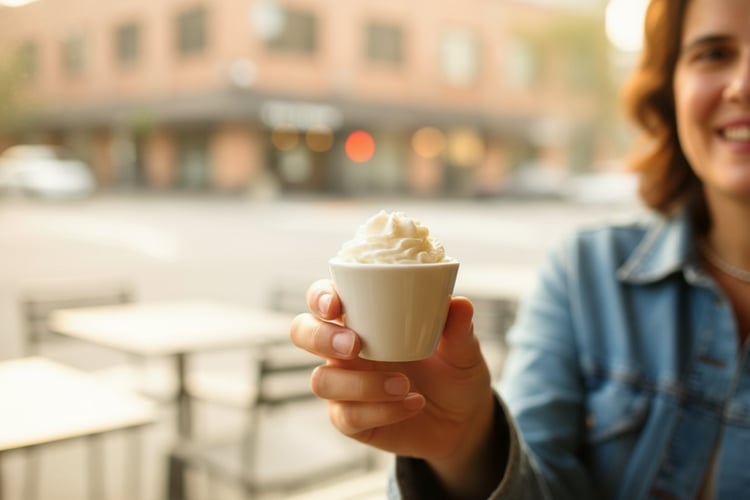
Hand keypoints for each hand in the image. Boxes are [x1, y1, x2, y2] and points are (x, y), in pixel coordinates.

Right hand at [289, 279, 495, 473]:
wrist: (463, 420)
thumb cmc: (455, 371)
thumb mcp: (463, 349)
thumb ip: (459, 328)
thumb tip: (459, 303)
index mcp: (364, 318)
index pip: (324, 298)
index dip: (319, 296)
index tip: (335, 304)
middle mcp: (345, 348)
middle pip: (302, 332)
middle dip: (320, 336)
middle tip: (355, 345)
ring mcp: (345, 385)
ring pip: (322, 380)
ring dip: (361, 383)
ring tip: (404, 384)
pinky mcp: (352, 420)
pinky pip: (347, 416)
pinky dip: (380, 410)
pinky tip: (411, 403)